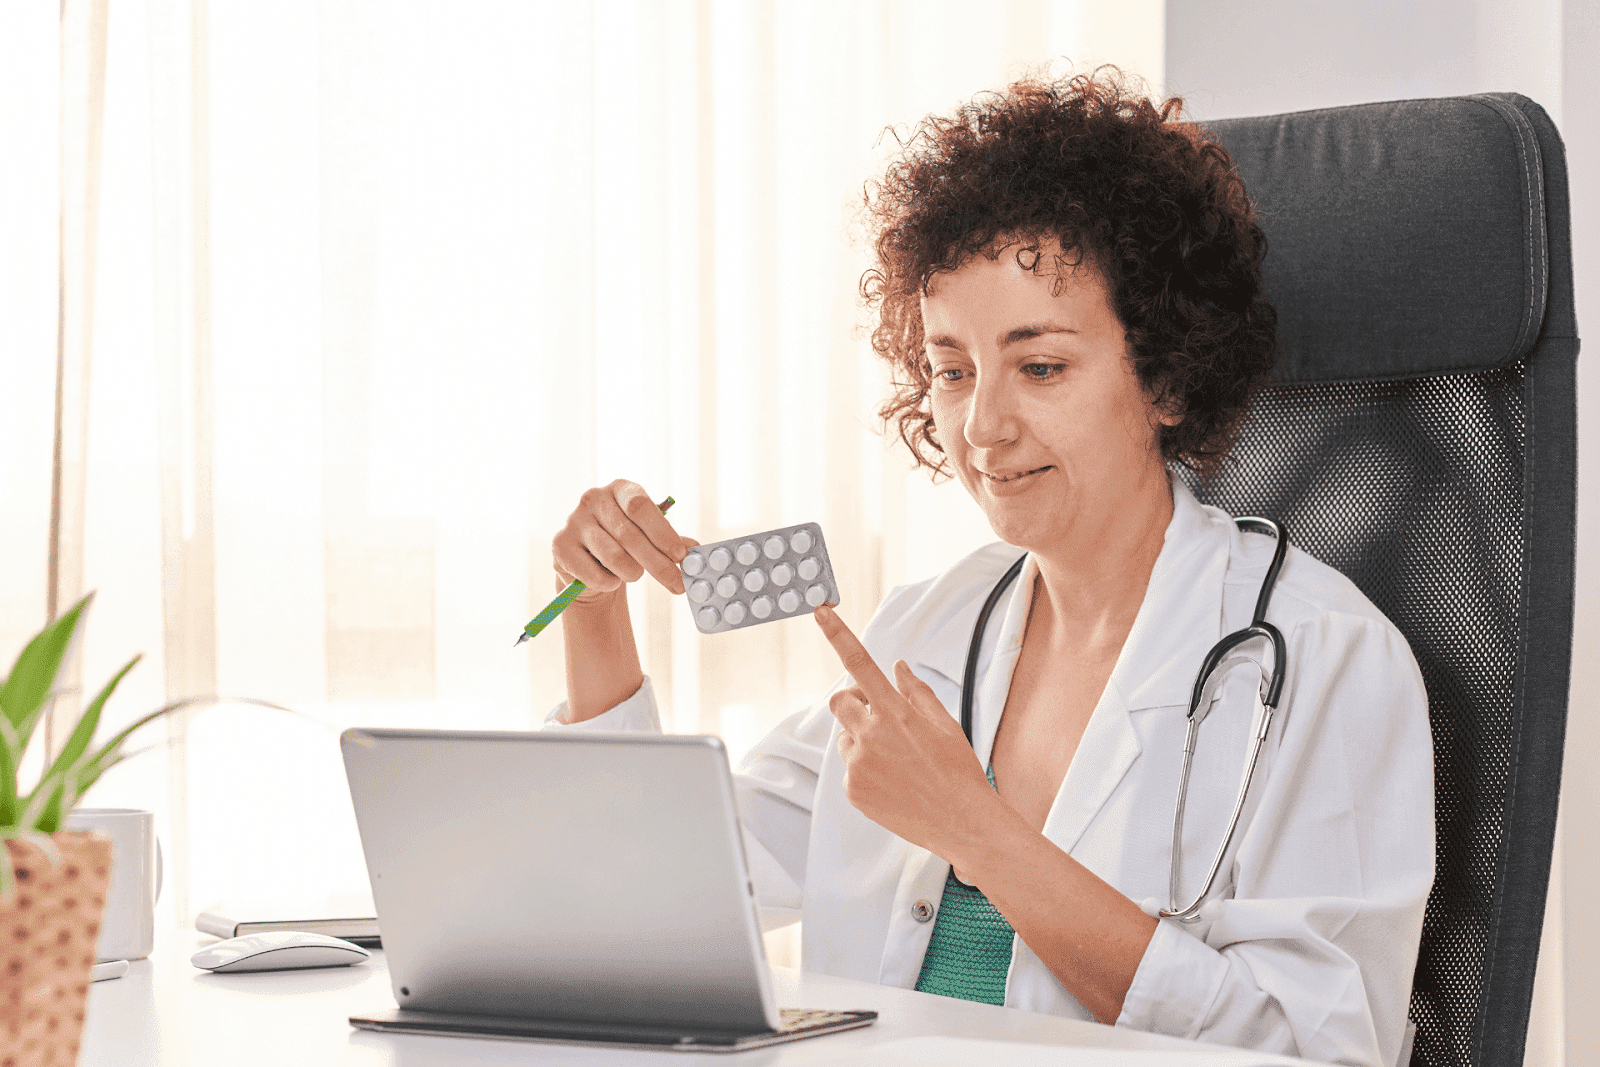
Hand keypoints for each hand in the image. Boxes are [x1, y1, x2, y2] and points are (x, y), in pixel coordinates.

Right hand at [551, 480, 697, 604]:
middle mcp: (593, 499)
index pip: (641, 506)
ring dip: (632, 573)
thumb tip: (696, 550)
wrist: (588, 564)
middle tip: (677, 584)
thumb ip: (671, 542)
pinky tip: (610, 579)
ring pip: (613, 557)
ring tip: (634, 574)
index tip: (682, 556)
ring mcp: (574, 521)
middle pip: (630, 535)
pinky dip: (609, 583)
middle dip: (658, 564)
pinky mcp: (560, 546)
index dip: (663, 533)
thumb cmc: (624, 545)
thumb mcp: (649, 536)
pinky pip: (594, 574)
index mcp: (619, 488)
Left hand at [812, 603, 999, 856]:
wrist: (962, 823)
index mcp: (896, 712)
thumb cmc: (959, 772)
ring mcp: (859, 764)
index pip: (860, 664)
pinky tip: (894, 783)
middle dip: (852, 702)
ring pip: (846, 738)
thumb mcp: (946, 724)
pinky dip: (866, 772)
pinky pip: (850, 770)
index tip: (820, 612)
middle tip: (875, 713)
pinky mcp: (853, 790)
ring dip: (862, 740)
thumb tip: (899, 667)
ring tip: (897, 761)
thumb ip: (917, 692)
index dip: (837, 635)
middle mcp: (872, 735)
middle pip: (838, 701)